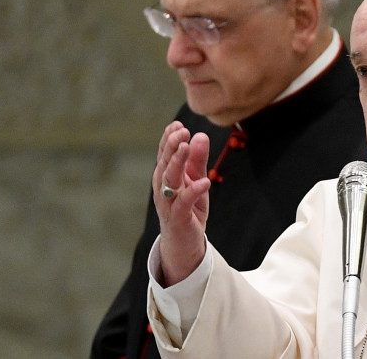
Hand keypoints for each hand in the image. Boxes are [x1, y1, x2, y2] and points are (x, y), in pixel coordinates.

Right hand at [152, 121, 211, 286]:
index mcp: (165, 175)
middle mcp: (162, 187)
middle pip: (164, 163)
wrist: (184, 243)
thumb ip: (198, 160)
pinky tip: (204, 182)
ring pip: (169, 180)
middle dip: (171, 146)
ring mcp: (167, 203)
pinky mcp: (177, 218)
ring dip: (177, 162)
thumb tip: (200, 135)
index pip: (164, 153)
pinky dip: (193, 191)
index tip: (178, 124)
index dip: (168, 138)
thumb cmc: (188, 208)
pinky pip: (184, 203)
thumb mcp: (196, 180)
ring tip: (186, 147)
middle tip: (182, 131)